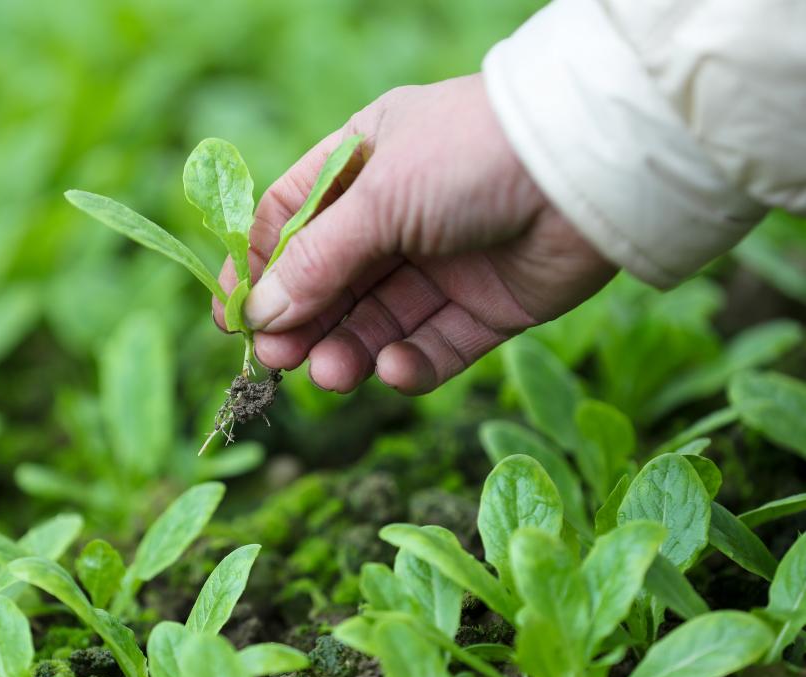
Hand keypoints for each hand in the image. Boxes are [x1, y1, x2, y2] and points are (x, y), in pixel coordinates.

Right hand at [213, 74, 615, 394]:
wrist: (590, 170)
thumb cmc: (471, 156)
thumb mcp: (378, 199)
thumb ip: (317, 260)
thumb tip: (259, 317)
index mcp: (364, 163)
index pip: (291, 220)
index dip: (259, 268)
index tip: (232, 317)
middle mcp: (400, 214)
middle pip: (331, 281)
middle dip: (302, 322)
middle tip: (276, 362)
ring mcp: (444, 263)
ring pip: (378, 321)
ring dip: (348, 350)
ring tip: (329, 373)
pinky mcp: (487, 307)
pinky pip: (434, 345)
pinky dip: (409, 364)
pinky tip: (393, 368)